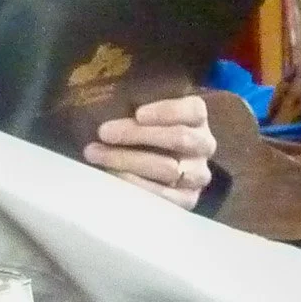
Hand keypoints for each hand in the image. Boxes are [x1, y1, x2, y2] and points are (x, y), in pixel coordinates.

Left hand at [84, 93, 216, 210]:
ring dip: (128, 161)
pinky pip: (166, 196)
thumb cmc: (140, 131)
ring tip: (96, 155)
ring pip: (169, 168)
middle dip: (137, 135)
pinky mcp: (188, 199)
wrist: (151, 167)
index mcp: (197, 116)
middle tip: (104, 132)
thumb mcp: (141, 112)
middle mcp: (204, 144)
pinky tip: (113, 178)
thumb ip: (133, 105)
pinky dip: (137, 186)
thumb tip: (104, 103)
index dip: (166, 111)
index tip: (138, 114)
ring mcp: (198, 174)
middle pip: (179, 138)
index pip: (193, 110)